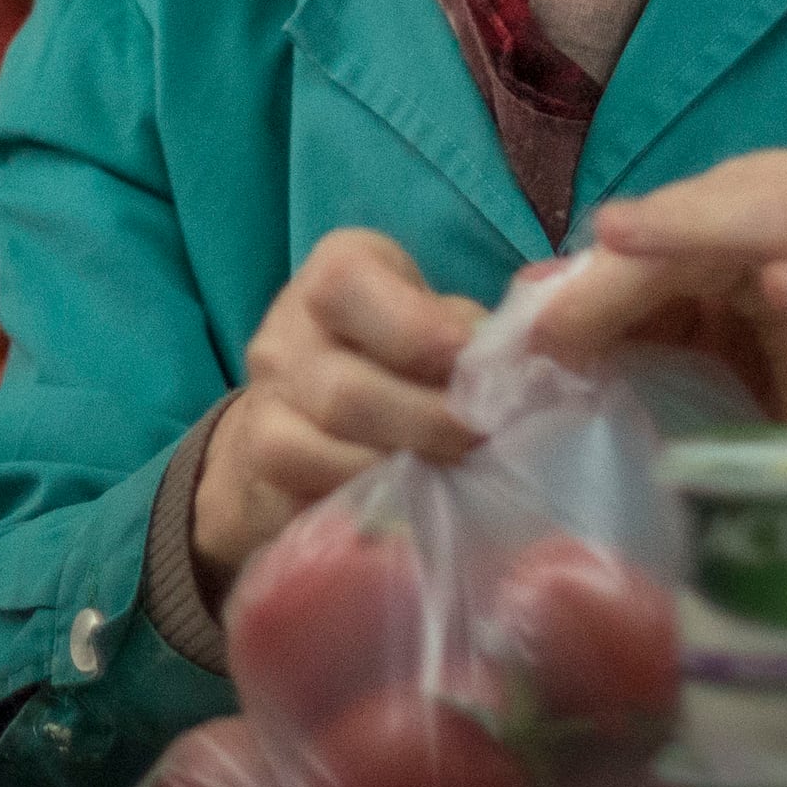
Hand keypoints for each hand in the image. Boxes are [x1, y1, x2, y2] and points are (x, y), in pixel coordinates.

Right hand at [191, 230, 486, 599]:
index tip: (476, 373)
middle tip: (485, 446)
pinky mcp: (262, 473)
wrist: (306, 409)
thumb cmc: (398, 354)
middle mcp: (285, 336)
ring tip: (459, 481)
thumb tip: (524, 365)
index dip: (418, 333)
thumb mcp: (435, 318)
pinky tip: (415, 509)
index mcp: (336, 275)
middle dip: (431, 426)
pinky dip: (373, 511)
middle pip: (349, 391)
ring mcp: (266, 407)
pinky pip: (314, 502)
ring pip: (328, 454)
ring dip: (406, 476)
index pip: (348, 284)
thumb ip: (472, 332)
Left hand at [524, 149, 786, 432]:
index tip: (542, 326)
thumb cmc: (751, 366)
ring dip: (701, 231)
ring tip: (632, 236)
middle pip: (716, 204)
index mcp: (735, 202)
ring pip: (779, 224)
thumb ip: (603, 313)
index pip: (664, 215)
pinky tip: (782, 291)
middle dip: (646, 232)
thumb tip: (525, 300)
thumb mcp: (666, 337)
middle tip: (590, 246)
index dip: (604, 264)